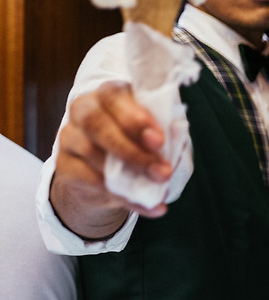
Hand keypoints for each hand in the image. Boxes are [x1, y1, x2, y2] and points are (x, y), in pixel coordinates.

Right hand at [49, 81, 172, 238]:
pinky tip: (145, 204)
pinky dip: (121, 196)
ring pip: (91, 152)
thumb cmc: (136, 141)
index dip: (135, 118)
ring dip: (128, 174)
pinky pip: (89, 180)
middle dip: (133, 151)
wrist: (103, 172)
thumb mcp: (151, 134)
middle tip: (162, 172)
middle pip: (98, 125)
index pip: (114, 96)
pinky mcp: (63, 165)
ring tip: (158, 188)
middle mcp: (83, 110)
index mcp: (109, 94)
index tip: (159, 141)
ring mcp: (69, 137)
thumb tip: (174, 146)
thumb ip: (161, 136)